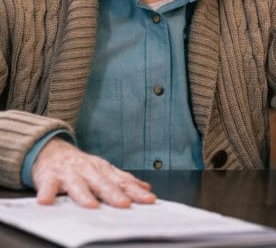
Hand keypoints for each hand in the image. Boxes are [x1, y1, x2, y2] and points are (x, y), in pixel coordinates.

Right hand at [32, 138, 156, 207]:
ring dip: (84, 195)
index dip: (136, 191)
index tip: (149, 199)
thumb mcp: (103, 170)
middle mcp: (89, 171)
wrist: (52, 151)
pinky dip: (47, 192)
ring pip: (78, 185)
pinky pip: (47, 186)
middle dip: (114, 194)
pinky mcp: (49, 177)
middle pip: (103, 184)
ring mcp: (70, 174)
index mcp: (104, 171)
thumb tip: (145, 188)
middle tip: (124, 204)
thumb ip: (122, 180)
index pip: (123, 182)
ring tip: (90, 205)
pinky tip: (47, 201)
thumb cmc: (81, 166)